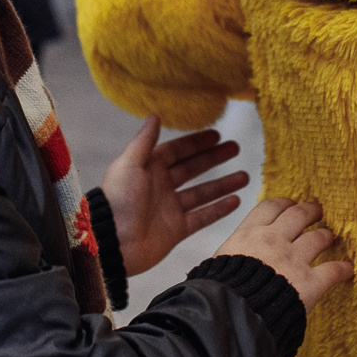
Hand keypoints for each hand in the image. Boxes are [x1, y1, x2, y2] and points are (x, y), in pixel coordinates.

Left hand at [101, 118, 248, 274]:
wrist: (111, 242)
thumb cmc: (118, 199)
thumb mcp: (130, 164)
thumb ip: (145, 140)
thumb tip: (155, 115)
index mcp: (149, 168)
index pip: (178, 151)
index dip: (196, 143)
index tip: (217, 135)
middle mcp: (161, 186)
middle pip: (193, 169)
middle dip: (214, 159)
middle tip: (236, 148)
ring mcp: (170, 209)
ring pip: (202, 193)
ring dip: (223, 184)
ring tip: (245, 176)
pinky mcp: (176, 230)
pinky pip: (202, 217)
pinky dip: (218, 209)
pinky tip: (236, 201)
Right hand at [214, 196, 351, 312]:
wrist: (231, 315)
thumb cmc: (219, 293)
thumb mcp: (216, 263)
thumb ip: (232, 254)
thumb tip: (230, 257)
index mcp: (249, 234)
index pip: (270, 208)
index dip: (283, 204)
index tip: (289, 204)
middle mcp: (274, 241)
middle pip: (298, 215)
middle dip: (310, 211)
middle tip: (317, 210)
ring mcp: (294, 260)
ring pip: (318, 238)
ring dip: (327, 236)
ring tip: (330, 236)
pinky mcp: (310, 283)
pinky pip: (333, 270)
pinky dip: (343, 269)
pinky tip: (348, 268)